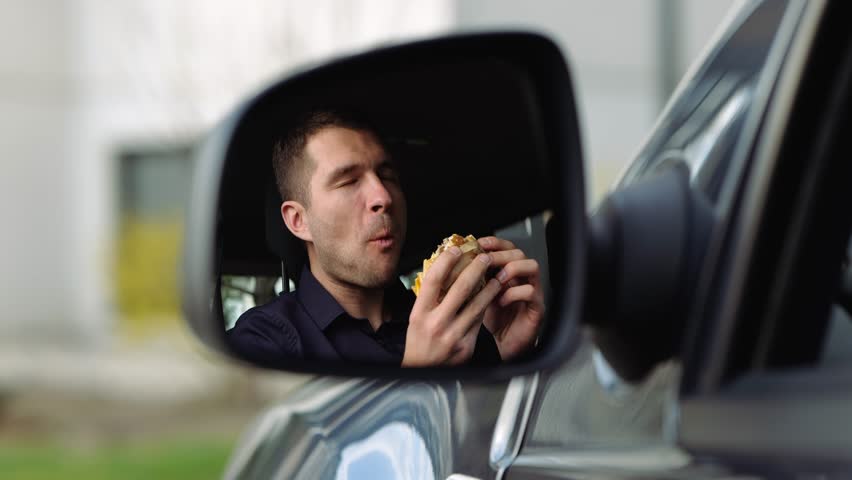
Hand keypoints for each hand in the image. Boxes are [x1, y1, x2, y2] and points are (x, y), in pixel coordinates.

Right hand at [403, 246, 502, 366]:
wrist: (421, 372)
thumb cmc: (418, 341)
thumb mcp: (416, 318)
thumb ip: (429, 297)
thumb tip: (444, 270)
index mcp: (420, 314)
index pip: (433, 281)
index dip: (446, 262)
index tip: (455, 250)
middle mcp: (436, 324)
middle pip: (460, 289)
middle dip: (475, 269)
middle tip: (484, 257)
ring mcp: (453, 336)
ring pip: (476, 305)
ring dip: (489, 287)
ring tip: (495, 276)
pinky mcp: (466, 346)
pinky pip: (479, 321)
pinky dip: (486, 306)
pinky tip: (491, 297)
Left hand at [479, 236, 544, 360]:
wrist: (501, 346)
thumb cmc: (490, 321)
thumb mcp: (478, 295)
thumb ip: (474, 279)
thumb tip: (454, 263)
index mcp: (508, 272)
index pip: (507, 247)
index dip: (494, 242)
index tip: (479, 243)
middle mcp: (522, 279)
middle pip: (519, 253)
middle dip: (501, 254)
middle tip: (485, 261)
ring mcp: (532, 291)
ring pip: (532, 266)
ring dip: (512, 269)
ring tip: (496, 279)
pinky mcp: (537, 308)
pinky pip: (531, 291)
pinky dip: (514, 293)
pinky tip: (501, 301)